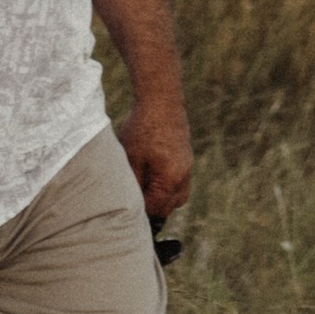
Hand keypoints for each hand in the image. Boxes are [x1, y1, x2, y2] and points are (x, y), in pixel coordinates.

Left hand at [118, 93, 193, 223]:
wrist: (161, 100)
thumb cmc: (142, 128)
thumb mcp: (131, 158)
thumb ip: (135, 184)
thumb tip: (133, 202)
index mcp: (170, 180)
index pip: (156, 209)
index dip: (141, 213)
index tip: (127, 211)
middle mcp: (183, 178)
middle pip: (169, 206)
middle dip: (152, 207)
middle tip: (133, 201)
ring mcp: (187, 168)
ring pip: (176, 196)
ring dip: (161, 197)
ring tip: (143, 189)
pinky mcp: (186, 159)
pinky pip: (179, 183)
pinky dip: (167, 185)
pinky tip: (151, 175)